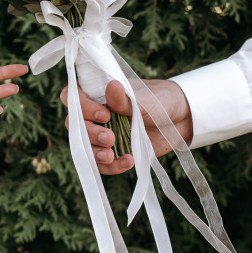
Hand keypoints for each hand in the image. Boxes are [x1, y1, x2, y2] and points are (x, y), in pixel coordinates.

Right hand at [60, 77, 192, 174]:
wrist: (179, 119)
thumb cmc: (158, 100)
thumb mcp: (143, 98)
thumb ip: (125, 98)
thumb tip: (112, 86)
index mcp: (96, 93)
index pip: (72, 96)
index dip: (82, 108)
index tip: (105, 114)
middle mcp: (94, 113)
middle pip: (75, 125)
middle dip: (90, 134)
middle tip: (110, 138)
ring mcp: (102, 133)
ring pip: (84, 147)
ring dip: (95, 154)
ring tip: (112, 156)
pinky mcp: (112, 152)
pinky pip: (101, 164)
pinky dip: (112, 166)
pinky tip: (128, 161)